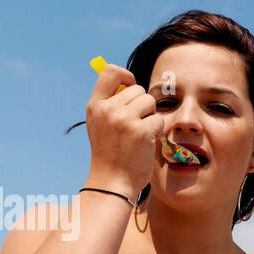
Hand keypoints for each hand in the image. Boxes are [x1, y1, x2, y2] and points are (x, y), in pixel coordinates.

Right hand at [85, 64, 163, 193]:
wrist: (112, 182)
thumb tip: (130, 82)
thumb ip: (110, 103)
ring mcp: (124, 119)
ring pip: (150, 102)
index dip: (126, 75)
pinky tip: (144, 143)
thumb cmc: (110, 153)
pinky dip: (156, 131)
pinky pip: (158, 120)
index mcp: (95, 105)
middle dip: (142, 105)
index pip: (110, 71)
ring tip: (139, 133)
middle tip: (135, 124)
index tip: (131, 87)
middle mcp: (107, 109)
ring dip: (150, 117)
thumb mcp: (100, 124)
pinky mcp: (141, 132)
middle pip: (137, 89)